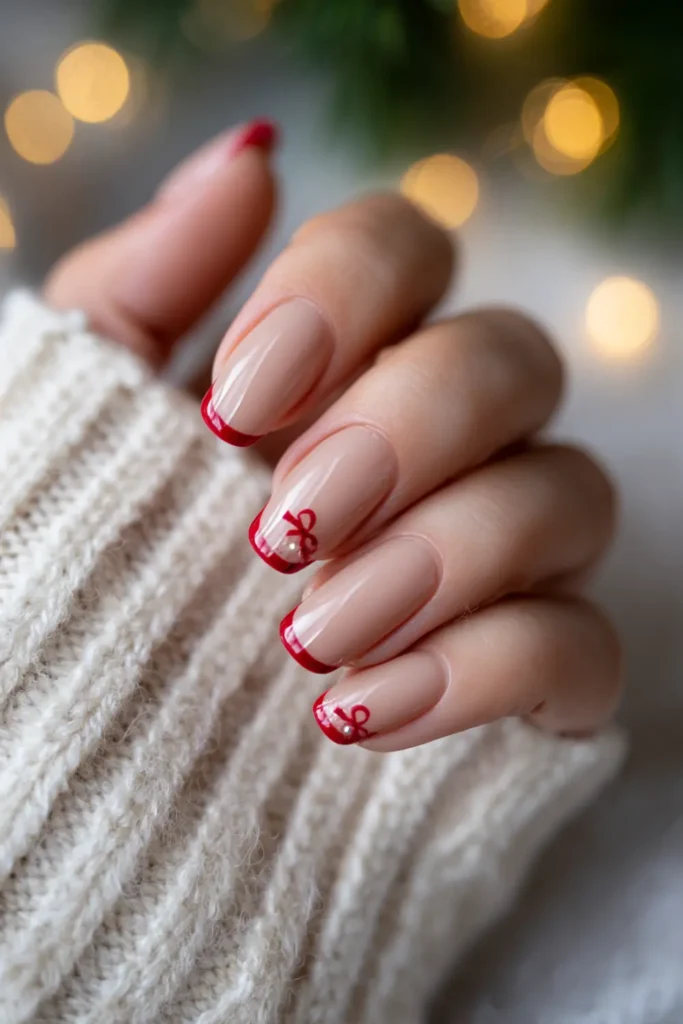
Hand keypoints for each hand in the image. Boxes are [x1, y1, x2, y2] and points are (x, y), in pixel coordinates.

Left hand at [45, 119, 620, 750]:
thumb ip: (149, 283)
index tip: (232, 407)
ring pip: (570, 495)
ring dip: (445, 556)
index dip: (343, 295)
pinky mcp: (532, 679)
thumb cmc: (83, 569)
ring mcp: (503, 558)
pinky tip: (363, 711)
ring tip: (306, 637)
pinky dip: (482, 670)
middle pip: (512, 359)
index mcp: (341, 363)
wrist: (91, 751)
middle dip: (404, 430)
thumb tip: (252, 157)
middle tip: (284, 528)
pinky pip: (579, 647)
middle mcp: (445, 442)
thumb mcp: (87, 419)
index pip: (407, 248)